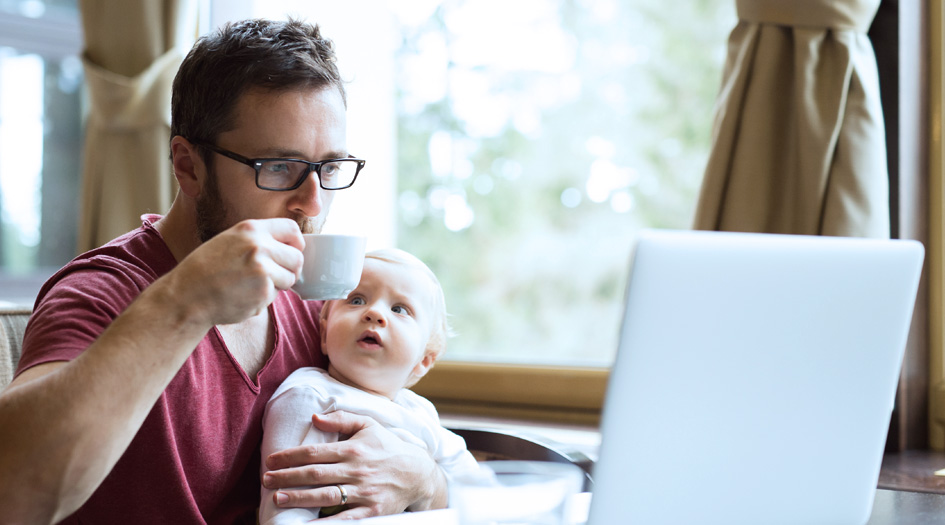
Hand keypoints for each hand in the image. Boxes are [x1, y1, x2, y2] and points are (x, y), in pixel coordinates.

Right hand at [160, 218, 303, 325]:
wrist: (186, 295)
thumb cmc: (206, 269)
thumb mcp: (231, 241)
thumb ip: (258, 240)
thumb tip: (291, 248)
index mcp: (251, 229)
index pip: (292, 229)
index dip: (296, 243)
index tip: (291, 252)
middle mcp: (259, 246)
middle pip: (297, 257)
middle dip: (290, 269)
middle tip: (273, 276)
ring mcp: (263, 269)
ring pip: (290, 278)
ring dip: (277, 285)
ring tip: (252, 285)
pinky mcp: (263, 291)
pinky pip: (276, 295)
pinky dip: (263, 299)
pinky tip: (243, 296)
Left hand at [262, 412, 447, 519]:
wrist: (418, 473)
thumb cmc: (388, 447)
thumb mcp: (369, 425)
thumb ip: (342, 418)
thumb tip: (315, 416)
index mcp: (353, 449)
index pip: (315, 452)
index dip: (290, 456)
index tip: (271, 459)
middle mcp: (356, 470)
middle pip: (315, 474)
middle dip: (287, 477)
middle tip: (266, 479)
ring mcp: (363, 492)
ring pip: (325, 496)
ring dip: (299, 498)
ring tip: (278, 497)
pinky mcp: (371, 511)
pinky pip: (344, 519)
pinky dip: (325, 523)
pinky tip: (306, 524)